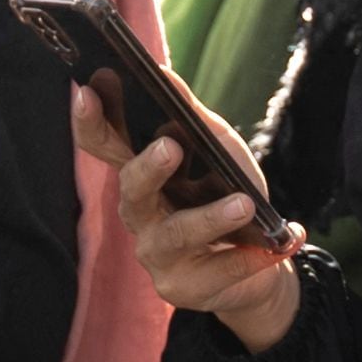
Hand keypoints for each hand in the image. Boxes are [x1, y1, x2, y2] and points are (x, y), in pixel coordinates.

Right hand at [84, 87, 298, 350]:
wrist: (260, 259)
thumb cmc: (228, 195)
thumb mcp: (217, 149)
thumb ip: (192, 117)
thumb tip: (164, 74)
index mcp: (140, 174)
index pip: (104, 146)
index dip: (90, 122)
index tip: (85, 92)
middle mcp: (138, 213)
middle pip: (131, 190)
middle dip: (149, 168)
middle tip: (171, 147)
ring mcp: (155, 254)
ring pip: (175, 235)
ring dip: (210, 218)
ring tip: (244, 204)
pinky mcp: (181, 288)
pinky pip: (215, 270)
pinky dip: (248, 255)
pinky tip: (276, 242)